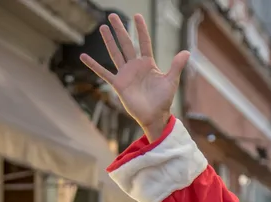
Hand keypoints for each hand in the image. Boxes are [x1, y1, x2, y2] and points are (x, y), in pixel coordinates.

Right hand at [80, 14, 189, 140]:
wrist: (154, 116)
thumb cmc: (163, 100)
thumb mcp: (171, 81)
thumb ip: (176, 66)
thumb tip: (187, 52)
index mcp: (148, 64)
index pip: (144, 42)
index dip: (141, 30)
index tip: (137, 16)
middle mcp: (135, 66)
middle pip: (126, 43)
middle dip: (120, 29)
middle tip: (112, 15)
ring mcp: (125, 74)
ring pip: (115, 53)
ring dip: (108, 41)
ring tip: (103, 27)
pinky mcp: (118, 84)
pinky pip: (104, 73)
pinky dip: (94, 65)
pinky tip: (83, 57)